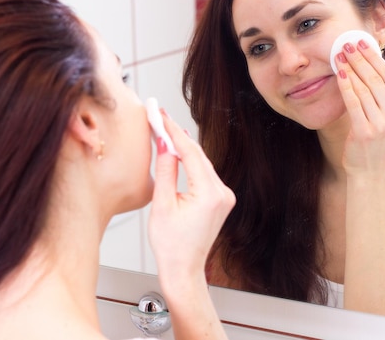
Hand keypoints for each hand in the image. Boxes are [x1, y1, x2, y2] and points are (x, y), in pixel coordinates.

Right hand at [148, 110, 234, 287]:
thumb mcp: (162, 204)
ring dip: (184, 147)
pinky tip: (179, 151)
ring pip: (202, 162)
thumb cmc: (171, 245)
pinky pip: (204, 173)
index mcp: (209, 194)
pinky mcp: (221, 199)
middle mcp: (222, 193)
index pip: (190, 152)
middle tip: (159, 117)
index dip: (172, 131)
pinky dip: (191, 162)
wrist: (183, 269)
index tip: (159, 115)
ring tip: (165, 129)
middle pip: (198, 154)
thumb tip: (165, 144)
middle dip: (177, 135)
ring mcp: (224, 196)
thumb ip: (165, 170)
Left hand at [334, 40, 384, 174]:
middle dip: (360, 58)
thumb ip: (383, 97)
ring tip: (338, 55)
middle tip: (346, 44)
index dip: (374, 57)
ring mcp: (383, 124)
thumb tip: (369, 67)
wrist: (371, 172)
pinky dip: (346, 86)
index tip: (361, 43)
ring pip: (365, 88)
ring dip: (350, 68)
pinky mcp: (366, 132)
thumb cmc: (375, 143)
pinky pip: (354, 103)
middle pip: (377, 78)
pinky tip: (339, 74)